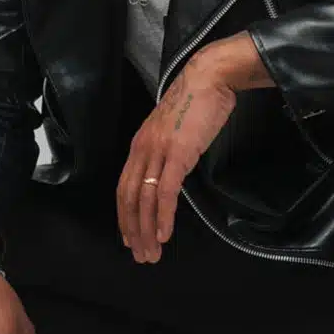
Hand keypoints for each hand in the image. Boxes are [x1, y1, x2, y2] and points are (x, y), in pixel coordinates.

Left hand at [116, 53, 236, 263]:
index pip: (124, 186)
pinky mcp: (178, 153)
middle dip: (133, 230)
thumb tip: (171, 173)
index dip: (124, 215)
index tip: (129, 237)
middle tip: (140, 255)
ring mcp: (159, 151)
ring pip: (144, 199)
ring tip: (152, 252)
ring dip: (147, 230)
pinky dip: (163, 216)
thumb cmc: (196, 103)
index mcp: (140, 144)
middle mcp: (143, 149)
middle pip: (129, 197)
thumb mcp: (173, 130)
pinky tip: (165, 234)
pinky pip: (165, 191)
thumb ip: (167, 152)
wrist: (209, 78)